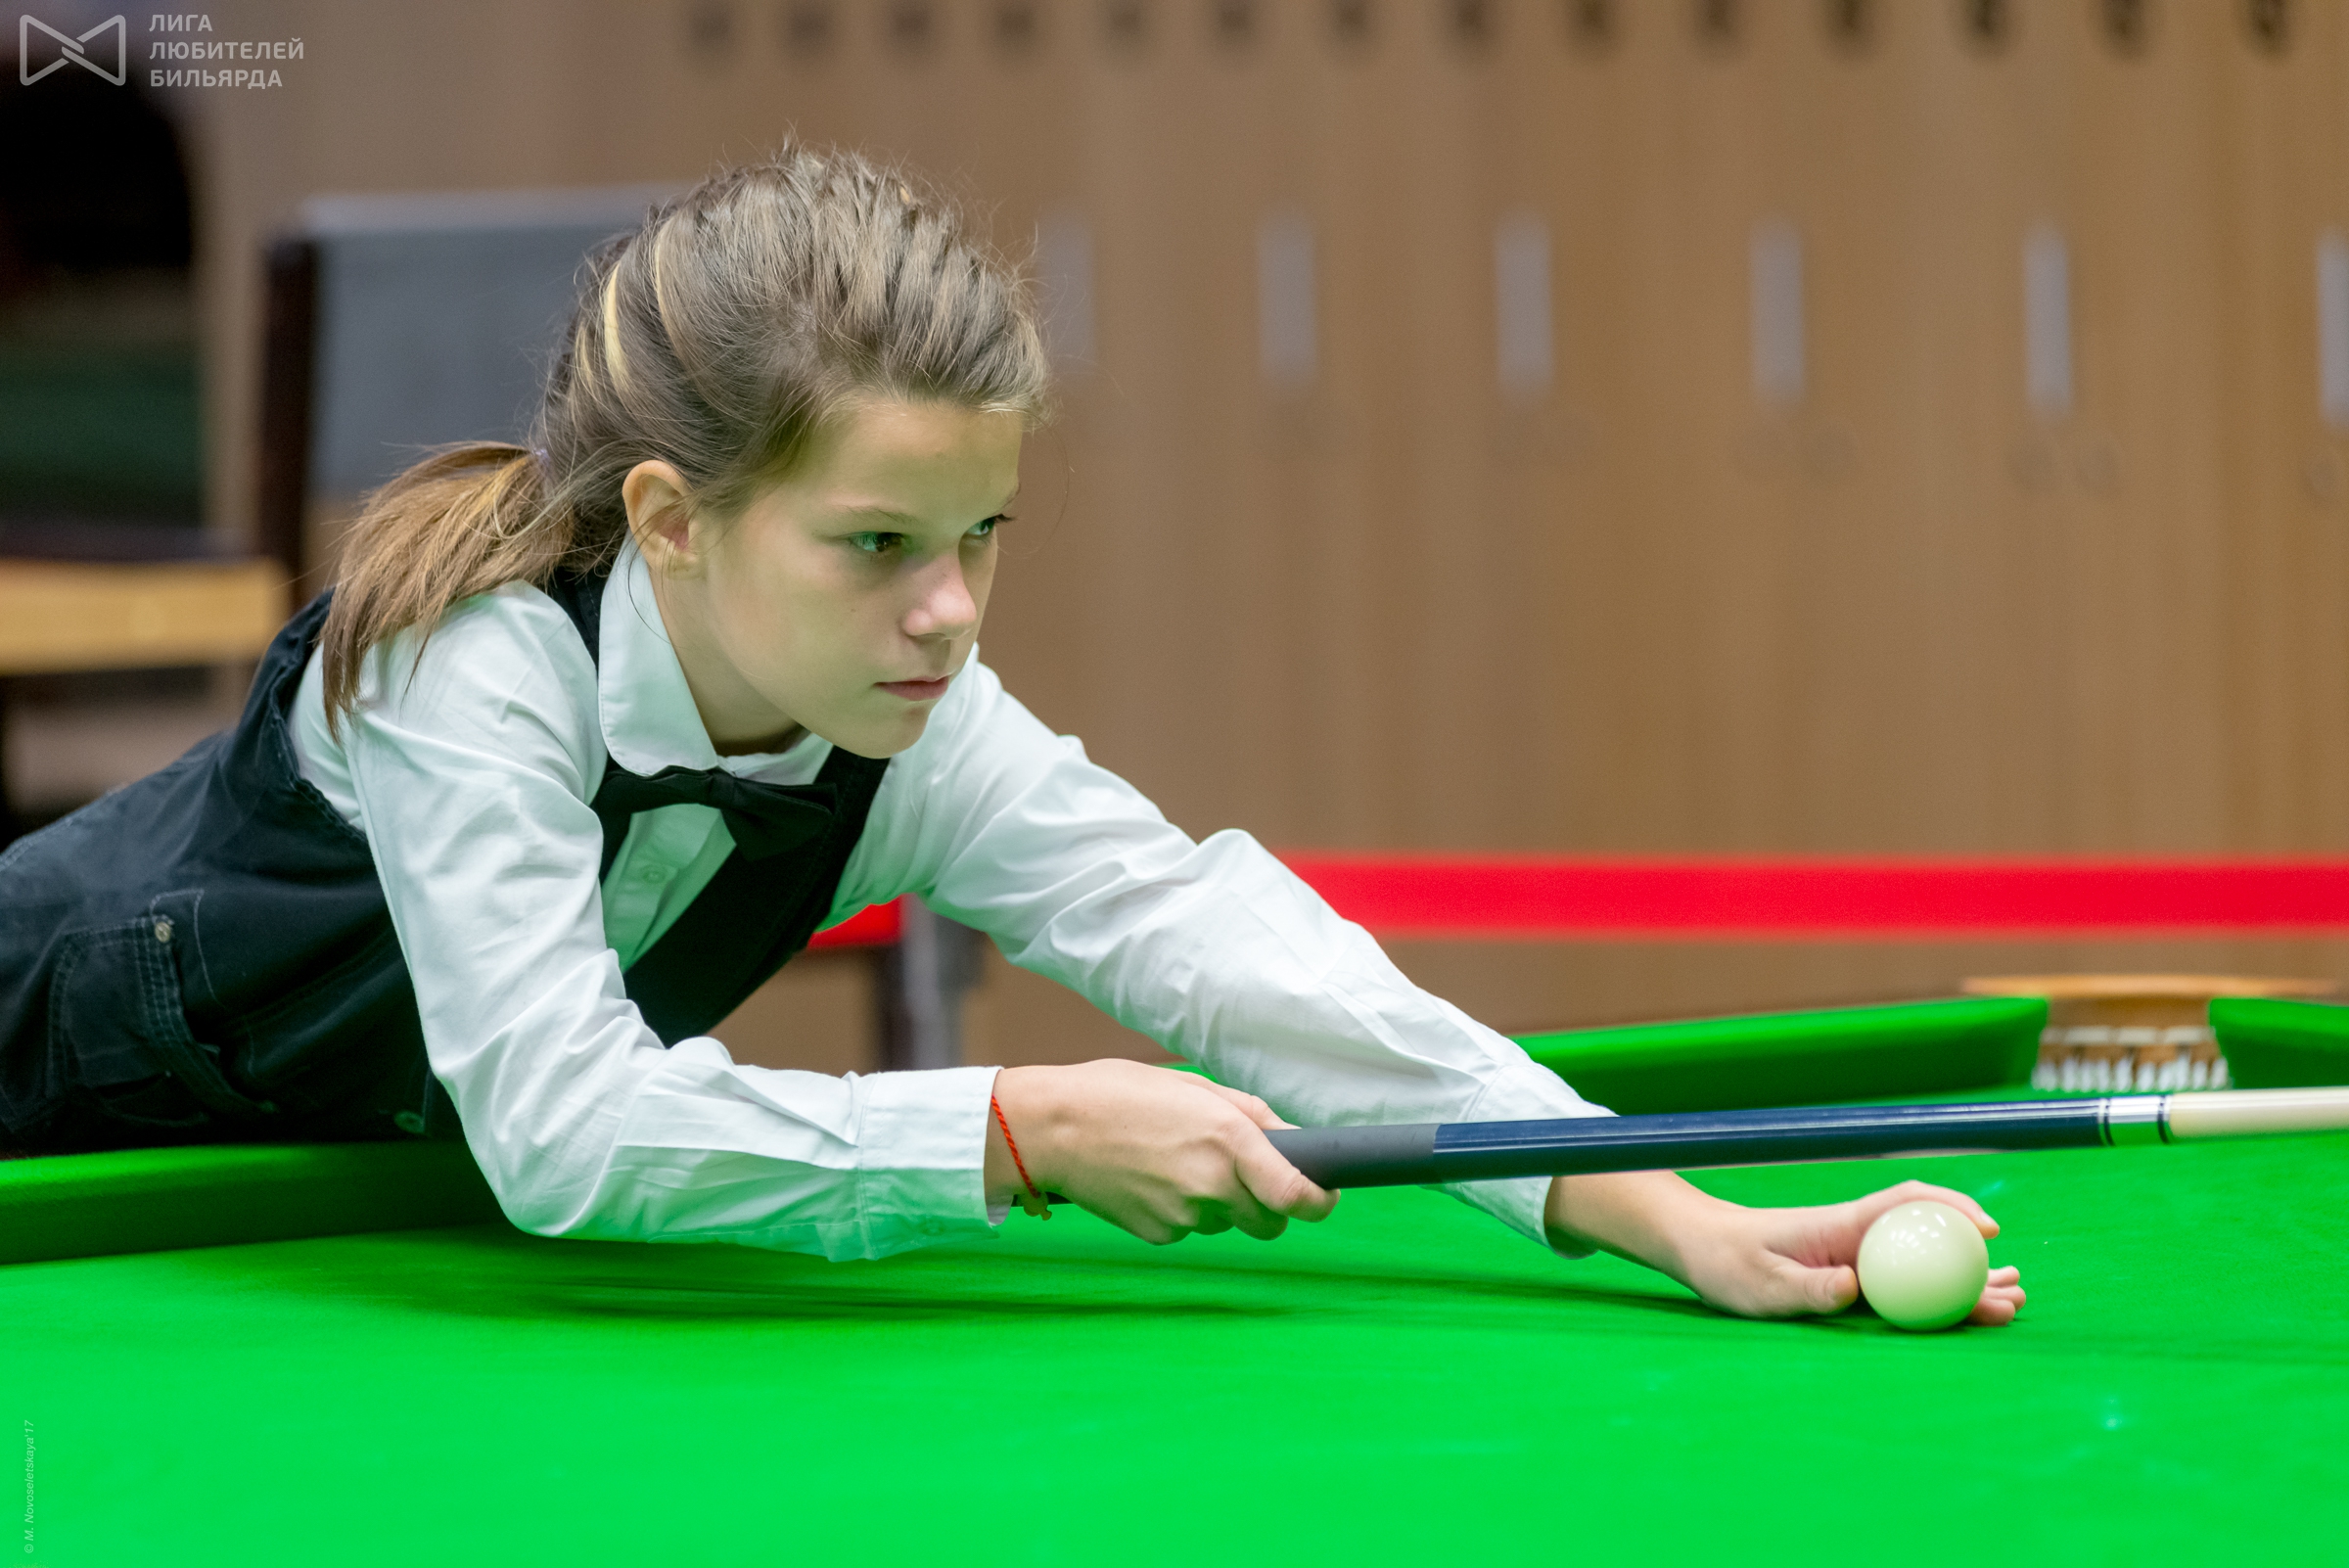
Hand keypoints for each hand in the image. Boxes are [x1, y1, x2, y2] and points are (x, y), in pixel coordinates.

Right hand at [987, 1060, 1337, 1244]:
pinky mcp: (1158, 1236)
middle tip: (1241, 1173)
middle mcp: (1211, 1185)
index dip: (1320, 1202)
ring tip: (1176, 1162)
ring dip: (1219, 1202)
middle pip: (1269, 1223)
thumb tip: (1295, 1144)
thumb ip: (1254, 1118)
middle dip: (1267, 1204)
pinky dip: (1182, 1210)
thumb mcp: (1197, 1088)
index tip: (1325, 1197)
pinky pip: (1189, 1228)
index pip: (1296, 1195)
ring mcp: (1183, 1217)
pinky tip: (1151, 1179)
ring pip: (1226, 1223)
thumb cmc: (1122, 1094)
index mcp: (1229, 1140)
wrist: (1053, 1129)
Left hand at [1545, 1172, 2025, 1324]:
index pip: (1904, 1205)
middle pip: (1926, 1243)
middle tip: (2015, 1291)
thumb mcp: (1762, 1283)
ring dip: (1967, 1283)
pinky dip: (1940, 1299)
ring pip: (1923, 1267)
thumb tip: (1855, 1287)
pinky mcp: (1850, 1281)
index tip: (1987, 1228)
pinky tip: (1972, 1310)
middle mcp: (1855, 1238)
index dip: (1948, 1209)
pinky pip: (1903, 1288)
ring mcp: (1856, 1259)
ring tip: (2012, 1301)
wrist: (1702, 1251)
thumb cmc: (1728, 1263)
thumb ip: (1807, 1288)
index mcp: (1839, 1226)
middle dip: (1974, 1263)